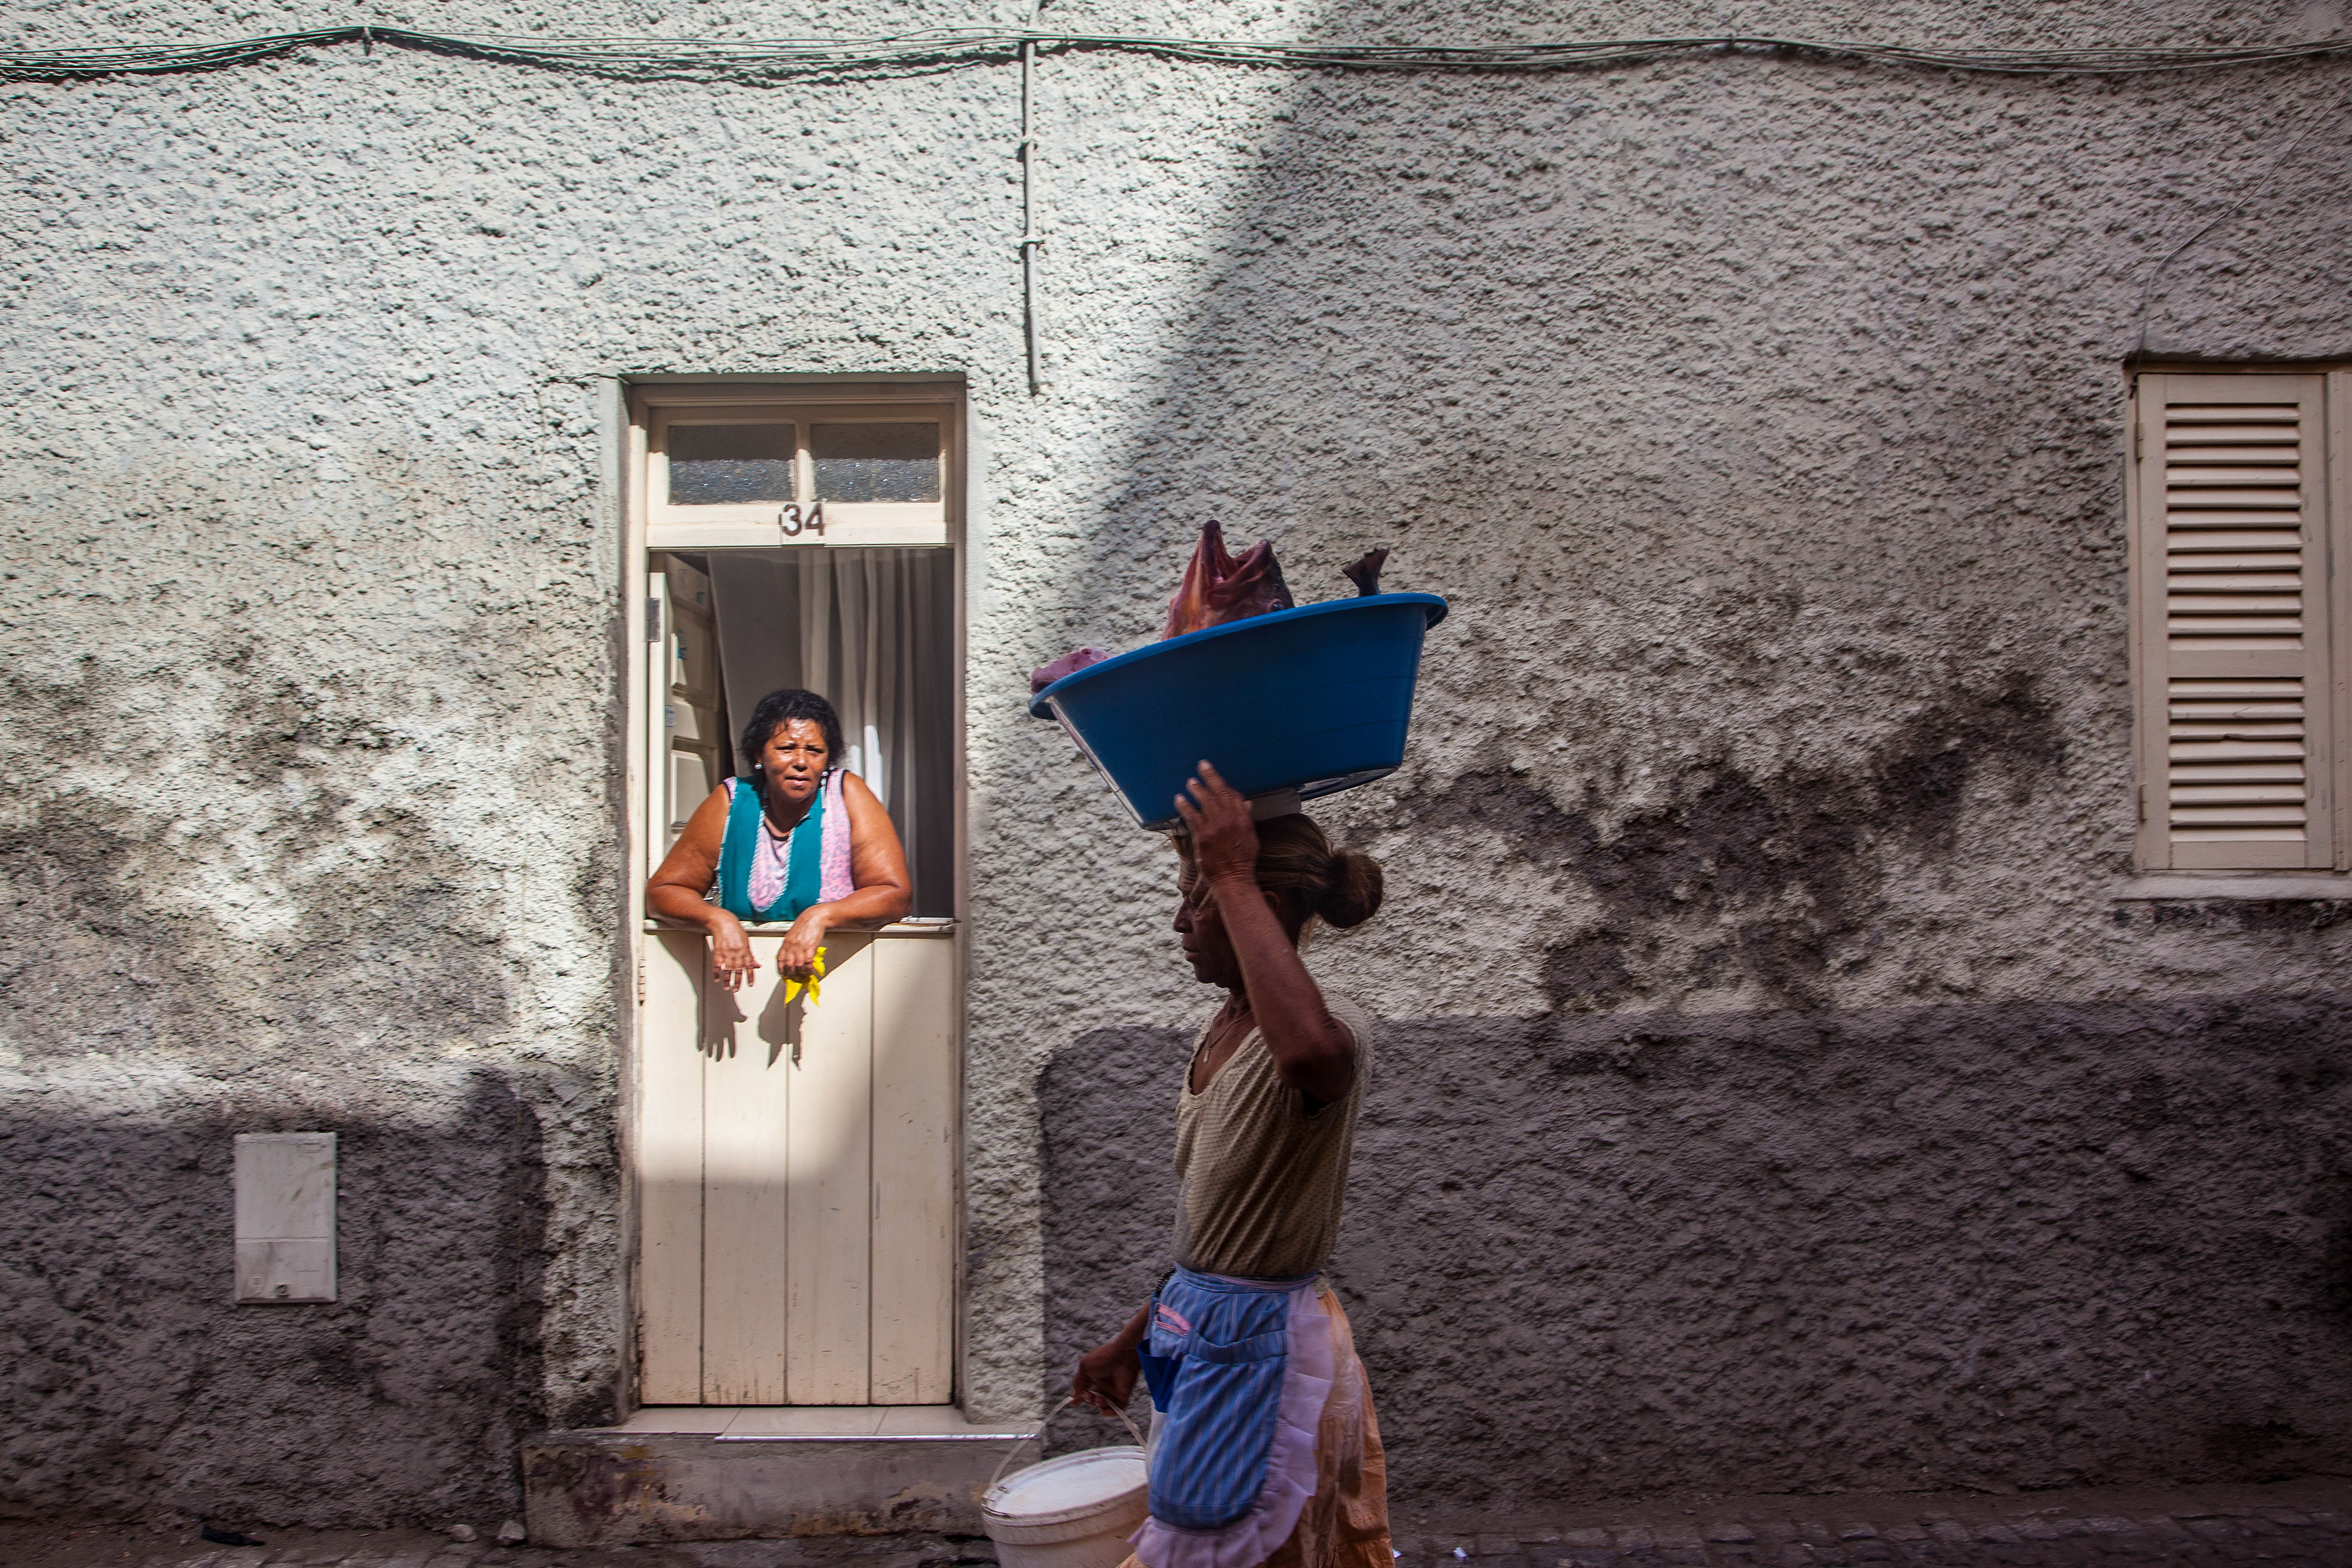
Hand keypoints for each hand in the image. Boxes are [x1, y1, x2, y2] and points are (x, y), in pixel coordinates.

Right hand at [709, 916, 758, 991]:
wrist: (723, 922)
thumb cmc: (735, 930)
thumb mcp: (747, 942)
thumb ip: (751, 955)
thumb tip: (757, 965)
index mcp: (745, 950)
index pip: (750, 966)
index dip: (750, 976)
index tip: (750, 984)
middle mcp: (737, 952)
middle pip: (738, 970)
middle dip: (738, 981)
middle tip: (736, 989)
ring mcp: (727, 952)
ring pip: (728, 969)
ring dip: (727, 980)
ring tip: (727, 987)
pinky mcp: (718, 951)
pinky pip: (717, 964)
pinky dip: (717, 972)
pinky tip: (717, 979)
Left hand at [776, 908, 828, 978]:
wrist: (814, 917)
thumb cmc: (804, 924)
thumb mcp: (792, 934)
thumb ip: (790, 945)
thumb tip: (790, 956)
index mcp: (786, 943)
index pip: (780, 960)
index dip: (781, 969)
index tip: (783, 975)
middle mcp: (791, 946)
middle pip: (788, 965)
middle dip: (791, 974)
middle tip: (795, 978)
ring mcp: (801, 947)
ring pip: (798, 966)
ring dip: (800, 974)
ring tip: (803, 976)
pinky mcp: (810, 948)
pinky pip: (808, 963)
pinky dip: (808, 969)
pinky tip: (810, 971)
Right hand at [1070, 1337, 1139, 1415]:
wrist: (1122, 1355)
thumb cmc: (1103, 1359)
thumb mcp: (1085, 1367)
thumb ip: (1078, 1382)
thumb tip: (1074, 1397)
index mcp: (1093, 1378)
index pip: (1085, 1392)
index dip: (1080, 1397)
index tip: (1074, 1403)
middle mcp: (1103, 1385)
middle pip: (1093, 1400)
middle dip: (1089, 1401)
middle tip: (1089, 1396)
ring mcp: (1113, 1390)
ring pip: (1104, 1405)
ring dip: (1099, 1406)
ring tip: (1099, 1400)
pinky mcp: (1123, 1394)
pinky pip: (1118, 1408)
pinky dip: (1111, 1413)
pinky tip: (1104, 1412)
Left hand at [1174, 760, 1257, 884]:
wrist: (1234, 878)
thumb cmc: (1243, 860)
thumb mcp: (1251, 838)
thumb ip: (1246, 819)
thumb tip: (1247, 803)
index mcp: (1243, 819)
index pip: (1234, 795)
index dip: (1224, 784)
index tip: (1216, 777)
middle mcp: (1231, 819)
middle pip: (1220, 792)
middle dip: (1210, 777)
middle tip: (1202, 766)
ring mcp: (1217, 827)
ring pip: (1206, 800)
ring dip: (1197, 789)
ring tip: (1190, 782)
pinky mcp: (1204, 836)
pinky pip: (1192, 816)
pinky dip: (1185, 806)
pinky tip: (1179, 799)